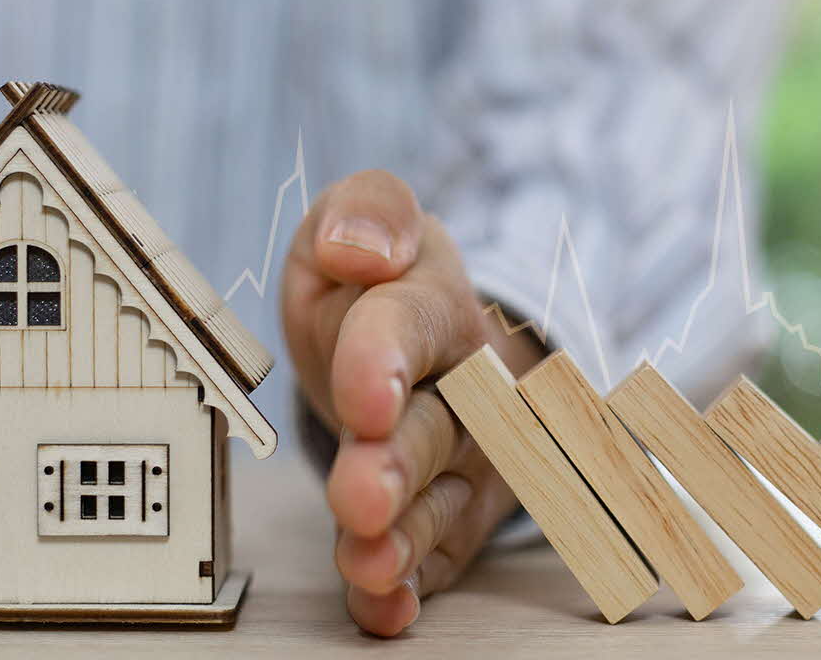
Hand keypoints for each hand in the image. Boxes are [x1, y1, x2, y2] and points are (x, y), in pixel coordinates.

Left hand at [280, 170, 544, 635]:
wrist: (404, 336)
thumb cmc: (374, 280)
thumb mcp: (359, 217)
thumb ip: (366, 211)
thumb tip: (358, 247)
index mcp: (432, 305)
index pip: (412, 327)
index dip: (385, 359)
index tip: (364, 395)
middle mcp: (462, 390)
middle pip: (433, 428)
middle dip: (396, 465)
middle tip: (363, 495)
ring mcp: (459, 461)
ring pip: (437, 503)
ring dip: (403, 537)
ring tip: (369, 563)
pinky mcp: (447, 518)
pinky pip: (434, 557)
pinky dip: (408, 589)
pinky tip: (385, 609)